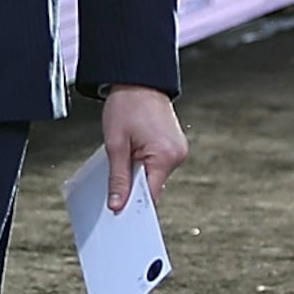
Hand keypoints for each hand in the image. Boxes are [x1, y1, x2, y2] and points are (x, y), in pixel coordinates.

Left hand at [100, 85, 187, 210]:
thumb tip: (117, 204)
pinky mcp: (174, 146)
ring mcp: (178, 150)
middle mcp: (177, 155)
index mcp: (165, 155)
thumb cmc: (127, 104)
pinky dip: (144, 164)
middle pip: (152, 187)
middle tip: (116, 177)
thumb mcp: (116, 144)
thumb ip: (118, 177)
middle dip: (133, 186)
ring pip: (154, 176)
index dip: (133, 205)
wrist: (138, 80)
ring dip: (138, 173)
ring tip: (126, 153)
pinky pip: (157, 165)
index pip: (150, 195)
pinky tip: (133, 151)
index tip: (119, 213)